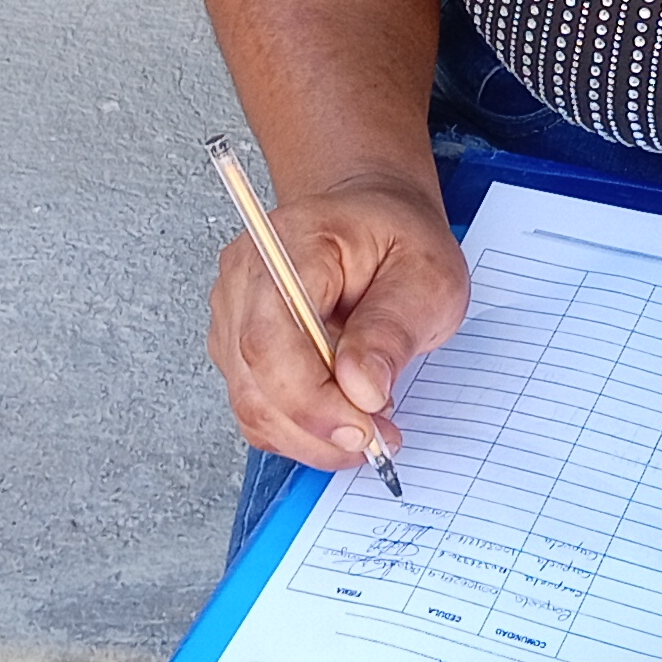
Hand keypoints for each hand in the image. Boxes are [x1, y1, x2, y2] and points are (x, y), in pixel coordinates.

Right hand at [210, 173, 469, 472]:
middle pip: (254, 381)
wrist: (374, 224)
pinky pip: (259, 410)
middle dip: (318, 428)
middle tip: (379, 437)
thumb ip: (393, 329)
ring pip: (253, 406)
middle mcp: (245, 279)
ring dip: (313, 436)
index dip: (311, 398)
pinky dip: (302, 431)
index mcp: (287, 245)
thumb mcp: (427, 276)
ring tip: (369, 425)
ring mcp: (234, 316)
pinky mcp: (239, 349)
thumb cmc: (397, 240)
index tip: (364, 427)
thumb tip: (362, 389)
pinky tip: (342, 418)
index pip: (270, 339)